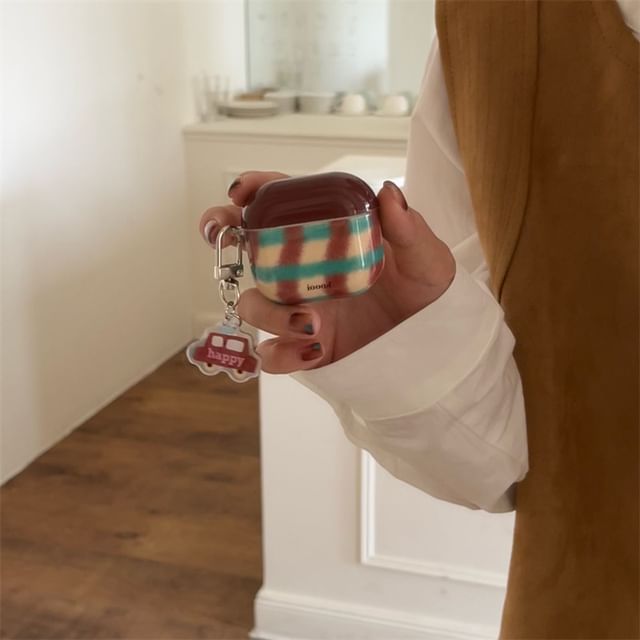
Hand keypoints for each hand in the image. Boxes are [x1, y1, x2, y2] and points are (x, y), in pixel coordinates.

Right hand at [199, 171, 455, 372]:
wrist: (436, 347)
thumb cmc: (428, 293)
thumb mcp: (425, 258)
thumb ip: (408, 229)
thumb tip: (388, 193)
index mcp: (329, 238)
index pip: (283, 204)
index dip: (255, 190)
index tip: (243, 191)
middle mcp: (305, 270)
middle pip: (248, 247)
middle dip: (222, 233)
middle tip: (222, 232)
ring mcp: (300, 310)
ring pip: (254, 304)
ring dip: (269, 311)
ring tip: (313, 323)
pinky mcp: (304, 349)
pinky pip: (272, 354)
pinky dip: (281, 353)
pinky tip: (312, 351)